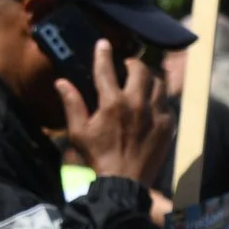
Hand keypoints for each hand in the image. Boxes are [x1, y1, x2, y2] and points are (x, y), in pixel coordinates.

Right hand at [60, 40, 173, 184]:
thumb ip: (72, 104)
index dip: (103, 53)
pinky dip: (159, 99)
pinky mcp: (167, 126)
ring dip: (149, 78)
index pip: (106, 69)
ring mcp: (155, 114)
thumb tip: (61, 82)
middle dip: (132, 63)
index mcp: (112, 103)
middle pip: (140, 69)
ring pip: (159, 83)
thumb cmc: (98, 158)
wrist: (124, 183)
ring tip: (142, 81)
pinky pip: (167, 103)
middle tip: (127, 67)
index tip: (103, 44)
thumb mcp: (79, 132)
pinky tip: (151, 104)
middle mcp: (136, 103)